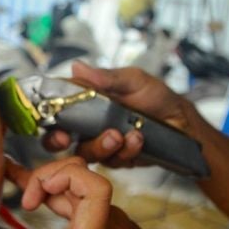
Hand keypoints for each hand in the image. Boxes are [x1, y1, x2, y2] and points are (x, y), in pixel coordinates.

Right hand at [43, 60, 198, 167]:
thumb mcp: (134, 81)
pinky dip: (126, 150)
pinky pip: (112, 161)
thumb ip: (107, 78)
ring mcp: (101, 143)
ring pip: (86, 152)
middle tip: (66, 137)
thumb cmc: (155, 97)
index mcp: (86, 101)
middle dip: (57, 140)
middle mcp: (88, 124)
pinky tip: (138, 139)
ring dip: (100, 145)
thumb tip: (77, 67)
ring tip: (120, 134)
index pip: (56, 108)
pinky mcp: (117, 159)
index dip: (46, 115)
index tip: (49, 119)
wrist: (182, 122)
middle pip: (58, 138)